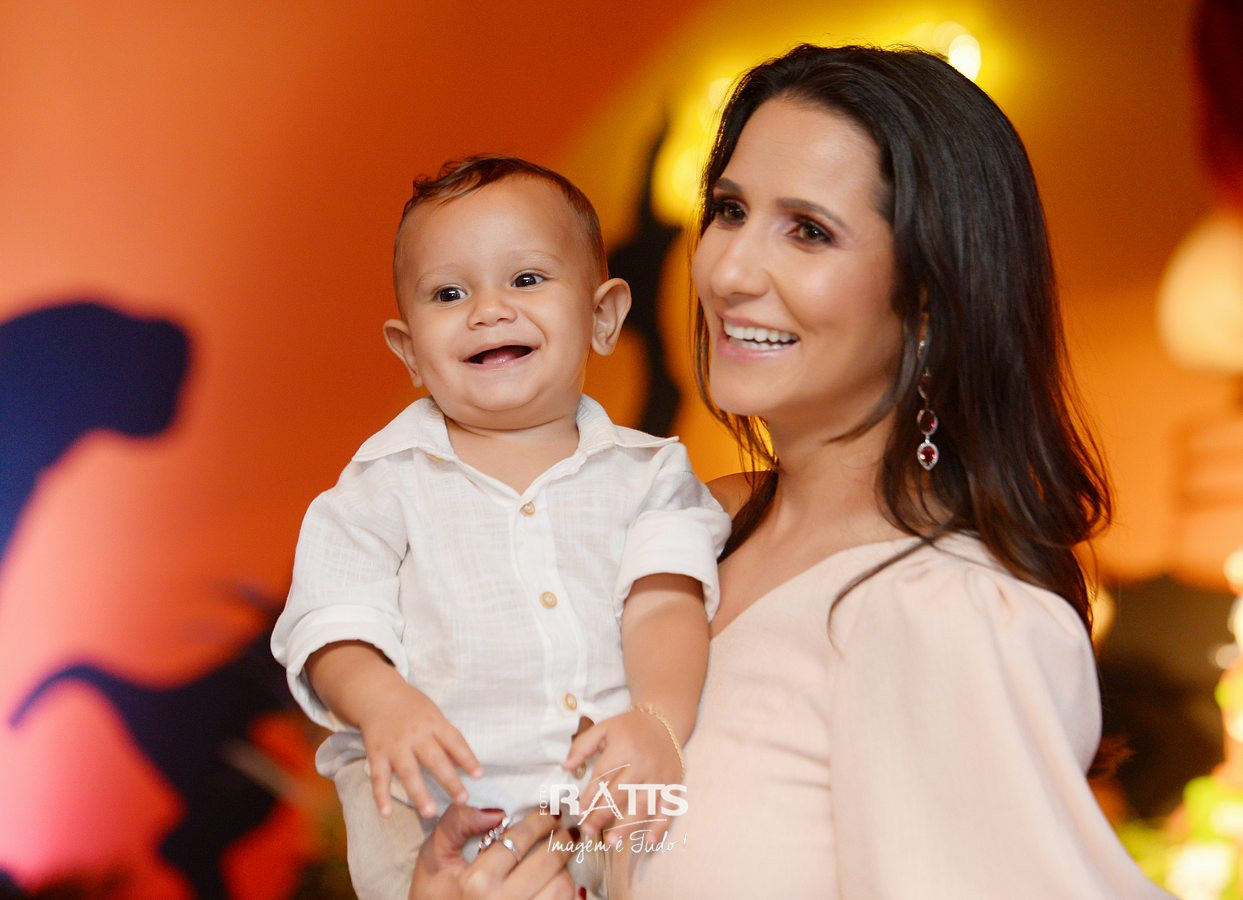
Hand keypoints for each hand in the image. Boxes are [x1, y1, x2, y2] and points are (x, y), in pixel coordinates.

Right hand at [356, 681, 482, 817]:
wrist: (377, 695)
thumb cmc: (412, 707)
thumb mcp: (433, 715)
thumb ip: (447, 738)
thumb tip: (464, 763)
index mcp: (433, 722)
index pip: (454, 741)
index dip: (467, 758)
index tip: (479, 776)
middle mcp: (415, 734)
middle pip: (434, 760)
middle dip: (449, 781)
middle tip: (462, 800)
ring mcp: (394, 746)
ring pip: (408, 772)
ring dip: (419, 793)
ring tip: (430, 813)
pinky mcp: (376, 754)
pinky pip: (379, 777)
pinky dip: (381, 796)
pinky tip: (386, 813)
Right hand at [410, 805, 576, 899]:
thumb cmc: (434, 893)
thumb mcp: (434, 856)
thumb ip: (457, 824)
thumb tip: (497, 811)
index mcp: (478, 881)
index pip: (520, 840)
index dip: (540, 822)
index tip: (550, 813)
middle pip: (549, 864)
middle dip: (563, 841)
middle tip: (567, 829)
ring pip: (561, 889)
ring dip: (565, 868)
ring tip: (563, 856)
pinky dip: (567, 893)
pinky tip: (559, 880)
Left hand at [563, 708, 682, 841]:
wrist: (664, 720)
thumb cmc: (629, 727)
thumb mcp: (603, 728)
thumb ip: (582, 746)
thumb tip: (566, 767)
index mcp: (623, 749)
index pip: (603, 778)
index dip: (589, 797)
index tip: (579, 813)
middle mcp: (642, 765)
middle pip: (620, 794)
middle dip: (602, 815)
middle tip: (588, 831)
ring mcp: (659, 777)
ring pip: (642, 805)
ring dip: (627, 826)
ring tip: (612, 842)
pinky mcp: (673, 784)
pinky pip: (668, 808)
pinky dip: (660, 826)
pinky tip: (649, 842)